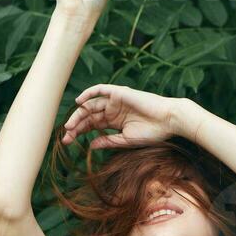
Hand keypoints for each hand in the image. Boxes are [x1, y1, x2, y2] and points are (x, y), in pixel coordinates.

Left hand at [62, 84, 187, 148]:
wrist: (169, 121)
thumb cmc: (152, 132)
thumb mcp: (126, 140)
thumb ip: (108, 141)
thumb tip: (90, 145)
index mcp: (114, 122)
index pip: (91, 125)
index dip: (78, 133)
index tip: (67, 142)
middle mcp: (113, 110)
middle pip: (88, 116)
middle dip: (75, 126)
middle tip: (66, 137)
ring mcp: (116, 100)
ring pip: (91, 105)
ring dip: (79, 114)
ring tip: (70, 126)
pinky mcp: (119, 92)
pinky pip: (100, 90)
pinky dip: (89, 93)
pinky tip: (79, 102)